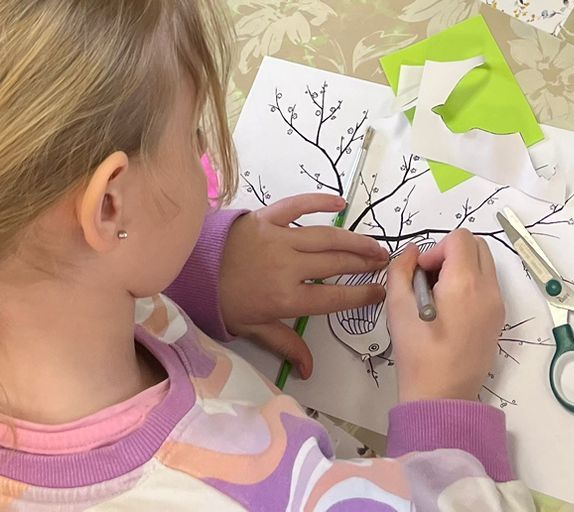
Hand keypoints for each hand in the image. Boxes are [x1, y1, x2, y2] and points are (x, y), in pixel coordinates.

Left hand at [220, 195, 388, 379]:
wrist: (189, 271)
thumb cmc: (222, 302)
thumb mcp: (253, 329)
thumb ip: (285, 345)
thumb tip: (310, 371)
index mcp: (285, 299)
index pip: (333, 297)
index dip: (361, 295)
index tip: (381, 291)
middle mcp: (287, 267)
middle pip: (335, 264)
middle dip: (364, 264)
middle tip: (384, 263)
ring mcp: (278, 239)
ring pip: (325, 237)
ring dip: (353, 239)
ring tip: (373, 244)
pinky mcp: (266, 217)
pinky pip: (297, 205)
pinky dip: (319, 201)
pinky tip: (340, 203)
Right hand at [388, 230, 503, 402]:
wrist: (441, 397)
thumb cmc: (417, 354)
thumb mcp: (397, 307)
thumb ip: (402, 269)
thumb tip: (413, 252)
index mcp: (465, 283)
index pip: (460, 238)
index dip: (437, 248)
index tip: (423, 273)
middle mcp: (488, 290)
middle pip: (477, 245)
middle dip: (452, 253)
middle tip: (431, 279)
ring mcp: (497, 305)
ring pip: (485, 265)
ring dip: (462, 268)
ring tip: (440, 296)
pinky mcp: (499, 319)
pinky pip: (488, 285)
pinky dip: (471, 285)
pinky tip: (451, 310)